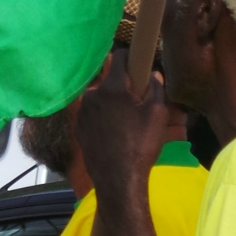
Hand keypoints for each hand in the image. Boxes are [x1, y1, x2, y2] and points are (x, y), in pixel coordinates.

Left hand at [76, 50, 168, 224]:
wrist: (117, 180)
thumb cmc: (141, 145)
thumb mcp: (158, 115)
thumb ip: (156, 89)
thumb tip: (154, 75)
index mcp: (112, 87)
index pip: (119, 56)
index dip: (131, 57)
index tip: (139, 67)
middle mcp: (92, 94)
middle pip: (108, 78)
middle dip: (121, 84)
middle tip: (136, 100)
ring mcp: (81, 112)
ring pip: (99, 96)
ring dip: (110, 101)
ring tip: (124, 120)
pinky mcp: (77, 128)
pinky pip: (91, 112)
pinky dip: (101, 116)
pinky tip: (113, 132)